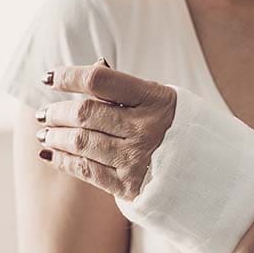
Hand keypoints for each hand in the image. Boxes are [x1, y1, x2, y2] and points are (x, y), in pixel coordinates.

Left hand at [34, 57, 176, 200]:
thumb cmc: (179, 128)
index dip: (68, 76)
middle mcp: (145, 128)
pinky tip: (50, 155)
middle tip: (44, 113)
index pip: (100, 81)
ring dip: (55, 137)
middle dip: (57, 112)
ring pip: (81, 143)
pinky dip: (63, 162)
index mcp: (155, 99)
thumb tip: (92, 66)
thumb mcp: (162, 101)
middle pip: (85, 114)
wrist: (210, 172)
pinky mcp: (130, 186)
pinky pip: (87, 171)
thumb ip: (128, 90)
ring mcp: (137, 159)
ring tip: (44, 134)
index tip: (48, 78)